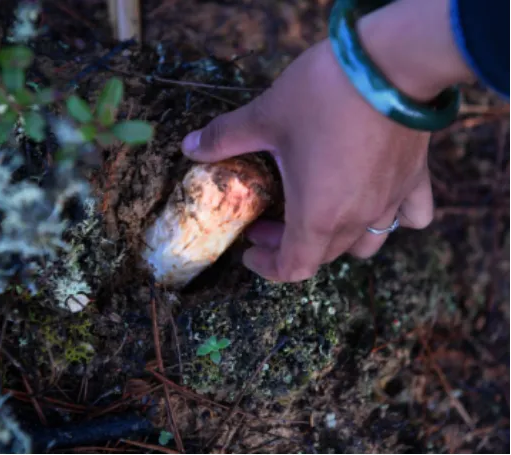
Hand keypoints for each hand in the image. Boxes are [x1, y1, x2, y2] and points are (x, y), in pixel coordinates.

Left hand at [181, 41, 432, 281]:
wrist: (392, 63)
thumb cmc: (324, 96)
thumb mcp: (264, 117)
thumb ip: (224, 137)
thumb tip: (190, 147)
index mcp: (318, 216)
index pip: (294, 268)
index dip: (267, 266)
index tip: (250, 249)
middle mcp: (358, 218)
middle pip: (324, 254)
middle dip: (290, 244)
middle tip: (266, 219)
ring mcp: (391, 200)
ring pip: (366, 241)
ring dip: (336, 237)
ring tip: (317, 210)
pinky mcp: (415, 177)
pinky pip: (410, 214)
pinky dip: (393, 217)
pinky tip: (377, 199)